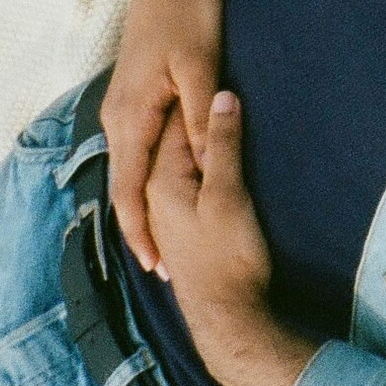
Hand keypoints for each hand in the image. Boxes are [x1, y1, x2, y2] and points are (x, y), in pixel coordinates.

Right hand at [105, 0, 269, 274]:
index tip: (159, 267)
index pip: (129, 191)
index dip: (142, 233)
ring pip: (133, 170)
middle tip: (169, 271)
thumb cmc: (189, 16)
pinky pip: (140, 150)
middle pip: (127, 188)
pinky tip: (169, 190)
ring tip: (168, 244)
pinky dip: (150, 178)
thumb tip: (207, 158)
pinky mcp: (137, 98)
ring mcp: (124, 108)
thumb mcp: (201, 65)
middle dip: (143, 230)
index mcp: (131, 117)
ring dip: (146, 206)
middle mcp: (118, 118)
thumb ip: (202, 113)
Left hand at [147, 94, 317, 385]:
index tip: (220, 70)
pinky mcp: (183, 227)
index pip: (174, 124)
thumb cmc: (229, 253)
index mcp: (160, 181)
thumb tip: (224, 96)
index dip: (198, 95)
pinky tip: (218, 162)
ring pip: (179, 162)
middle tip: (227, 86)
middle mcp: (155, 195)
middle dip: (194, 116)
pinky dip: (200, 164)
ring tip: (228, 118)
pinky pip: (186, 181)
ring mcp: (167, 213)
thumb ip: (223, 144)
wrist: (229, 315)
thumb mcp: (230, 194)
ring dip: (200, 141)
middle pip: (172, 142)